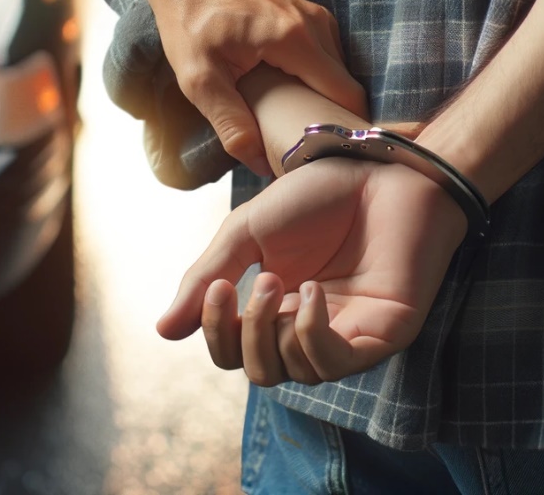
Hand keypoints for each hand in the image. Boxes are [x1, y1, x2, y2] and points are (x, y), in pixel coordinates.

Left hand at [142, 0, 366, 174]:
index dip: (342, 130)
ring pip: (336, 71)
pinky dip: (314, 79)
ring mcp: (313, 15)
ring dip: (320, 98)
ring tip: (294, 123)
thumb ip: (231, 123)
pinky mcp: (305, 14)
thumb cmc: (188, 15)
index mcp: (296, 40)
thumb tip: (259, 163)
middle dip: (329, 118)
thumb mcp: (199, 78)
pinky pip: (325, 56)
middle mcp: (315, 24)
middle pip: (344, 86)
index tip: (326, 156)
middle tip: (303, 145)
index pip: (347, 96)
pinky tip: (287, 94)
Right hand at [157, 158, 467, 384]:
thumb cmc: (317, 194)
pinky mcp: (380, 335)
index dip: (216, 331)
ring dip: (271, 329)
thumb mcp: (246, 230)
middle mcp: (308, 326)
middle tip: (258, 282)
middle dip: (244, 334)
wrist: (375, 169)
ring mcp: (345, 333)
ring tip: (279, 279)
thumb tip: (163, 331)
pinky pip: (332, 363)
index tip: (216, 289)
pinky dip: (309, 334)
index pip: (233, 350)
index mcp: (276, 304)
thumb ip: (207, 275)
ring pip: (292, 373)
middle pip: (259, 371)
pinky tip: (310, 291)